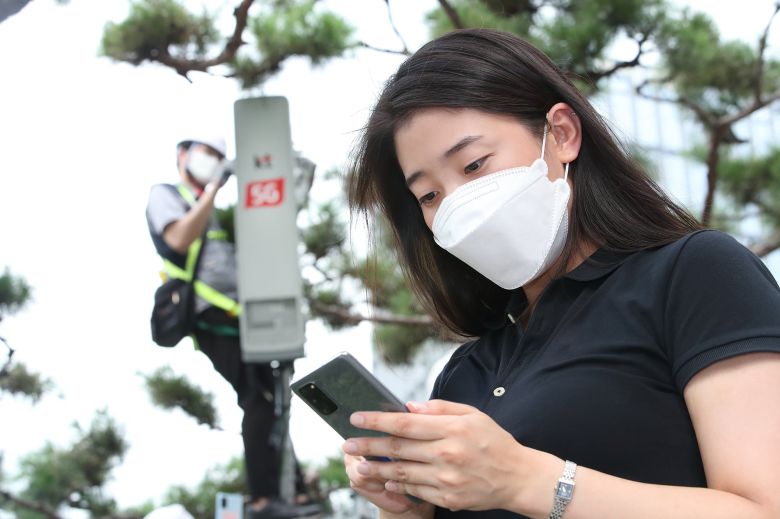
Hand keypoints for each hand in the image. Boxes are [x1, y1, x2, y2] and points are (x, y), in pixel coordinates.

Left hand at [343, 400, 535, 512]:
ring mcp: (446, 479)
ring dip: (375, 469)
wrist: (518, 477)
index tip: (356, 418)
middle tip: (347, 444)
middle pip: (397, 448)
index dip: (377, 420)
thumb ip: (439, 408)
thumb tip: (408, 407)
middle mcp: (446, 454)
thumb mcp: (472, 414)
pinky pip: (415, 491)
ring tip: (357, 465)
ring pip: (401, 473)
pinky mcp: (448, 497)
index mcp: (451, 429)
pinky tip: (385, 480)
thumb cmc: (494, 441)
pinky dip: (397, 486)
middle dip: (368, 445)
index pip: (404, 423)